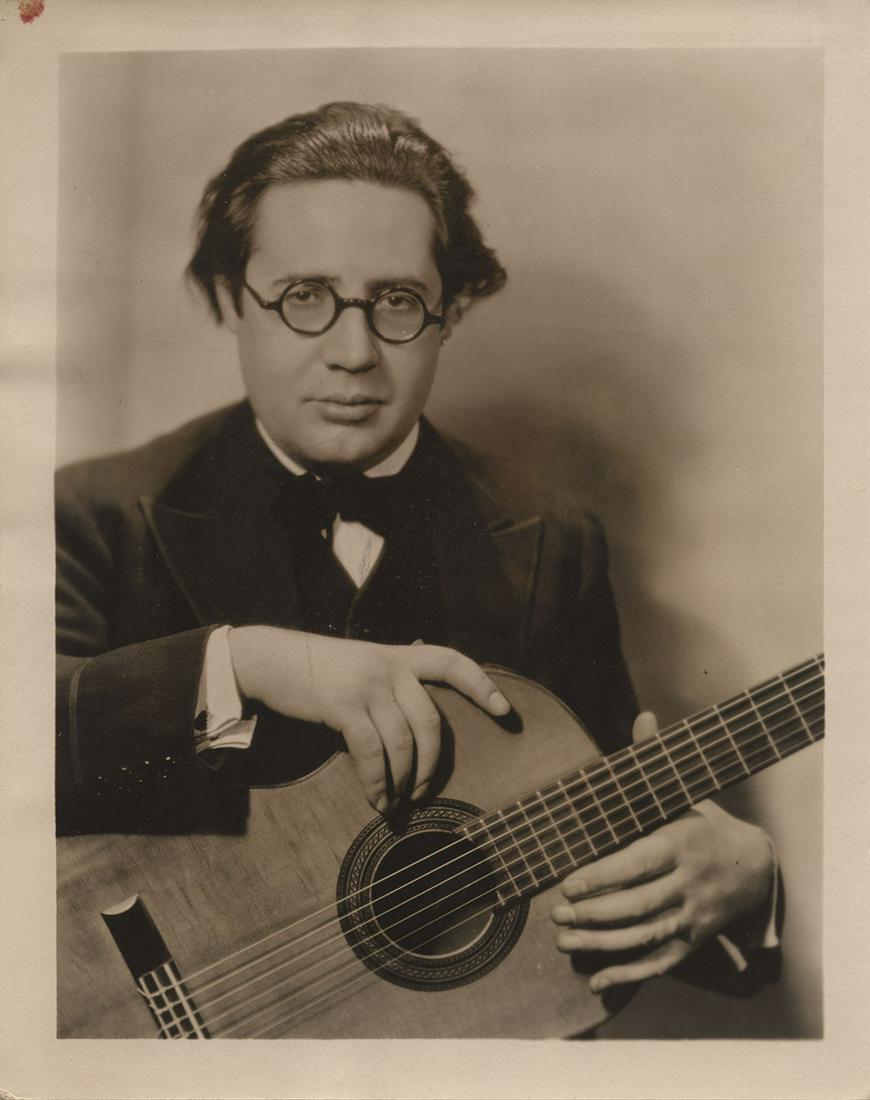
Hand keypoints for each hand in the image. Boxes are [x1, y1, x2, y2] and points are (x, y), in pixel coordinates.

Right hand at [229, 626, 509, 812]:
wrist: (273, 659)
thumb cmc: (320, 671)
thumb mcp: (364, 666)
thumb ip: (391, 686)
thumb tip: (415, 730)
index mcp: (400, 656)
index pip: (452, 662)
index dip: (482, 685)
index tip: (505, 711)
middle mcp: (391, 667)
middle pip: (432, 721)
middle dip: (433, 765)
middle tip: (423, 792)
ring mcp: (369, 685)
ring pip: (404, 743)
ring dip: (403, 781)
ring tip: (395, 802)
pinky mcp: (345, 705)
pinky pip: (374, 752)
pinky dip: (378, 782)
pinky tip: (376, 798)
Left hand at [551, 712, 774, 991]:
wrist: (754, 867)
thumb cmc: (702, 824)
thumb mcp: (684, 793)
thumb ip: (654, 760)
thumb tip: (643, 716)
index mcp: (680, 843)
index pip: (639, 863)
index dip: (604, 875)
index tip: (569, 882)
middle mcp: (687, 883)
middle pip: (638, 905)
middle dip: (594, 913)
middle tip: (556, 913)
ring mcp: (692, 916)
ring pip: (645, 936)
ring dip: (602, 943)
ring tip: (563, 939)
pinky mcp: (693, 941)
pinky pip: (661, 962)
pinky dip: (629, 973)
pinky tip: (597, 978)